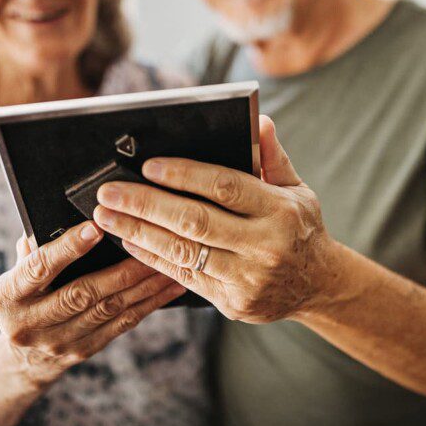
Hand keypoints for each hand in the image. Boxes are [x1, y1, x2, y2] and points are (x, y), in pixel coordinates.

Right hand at [0, 221, 185, 384]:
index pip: (39, 268)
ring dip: (144, 285)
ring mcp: (59, 341)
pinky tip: (170, 287)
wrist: (23, 355)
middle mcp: (30, 323)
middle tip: (150, 245)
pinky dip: (149, 304)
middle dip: (121, 269)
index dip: (69, 248)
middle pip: (82, 293)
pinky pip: (122, 324)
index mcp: (7, 296)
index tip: (97, 227)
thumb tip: (60, 217)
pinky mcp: (84, 350)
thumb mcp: (16, 272)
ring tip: (169, 263)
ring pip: (109, 309)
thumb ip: (35, 248)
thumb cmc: (25, 295)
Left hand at [93, 116, 341, 323]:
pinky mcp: (234, 303)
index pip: (225, 187)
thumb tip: (259, 121)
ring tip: (108, 216)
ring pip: (183, 252)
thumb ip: (272, 157)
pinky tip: (130, 241)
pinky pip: (184, 278)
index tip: (148, 166)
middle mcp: (265, 245)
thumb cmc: (300, 227)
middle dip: (146, 204)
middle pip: (195, 221)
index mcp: (280, 210)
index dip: (184, 175)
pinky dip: (153, 258)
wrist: (318, 284)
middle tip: (109, 192)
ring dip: (139, 232)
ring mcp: (248, 278)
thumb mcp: (296, 189)